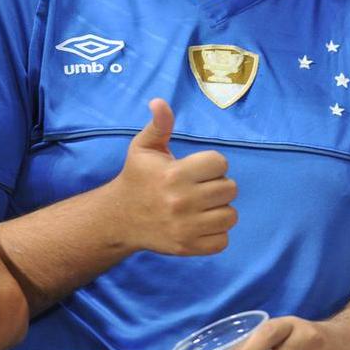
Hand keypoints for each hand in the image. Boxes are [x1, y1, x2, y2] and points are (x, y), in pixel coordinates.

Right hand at [108, 98, 235, 254]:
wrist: (118, 218)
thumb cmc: (137, 178)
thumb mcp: (144, 147)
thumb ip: (159, 124)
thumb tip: (159, 102)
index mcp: (175, 174)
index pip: (220, 163)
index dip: (212, 164)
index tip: (197, 168)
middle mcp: (181, 202)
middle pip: (230, 188)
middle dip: (217, 185)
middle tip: (200, 187)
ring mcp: (185, 227)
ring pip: (230, 215)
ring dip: (220, 210)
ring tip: (203, 206)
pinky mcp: (187, 247)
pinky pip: (223, 241)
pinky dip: (216, 233)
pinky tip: (201, 224)